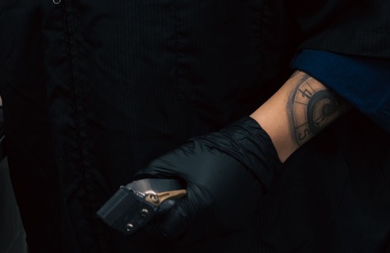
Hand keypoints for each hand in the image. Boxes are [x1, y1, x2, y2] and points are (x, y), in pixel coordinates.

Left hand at [132, 116, 280, 243]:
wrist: (251, 151)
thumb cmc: (217, 153)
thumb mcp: (180, 159)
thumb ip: (156, 171)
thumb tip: (138, 181)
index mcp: (199, 206)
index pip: (170, 229)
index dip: (154, 227)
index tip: (144, 222)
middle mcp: (214, 220)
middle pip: (182, 238)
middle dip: (167, 230)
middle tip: (156, 218)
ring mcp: (226, 224)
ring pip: (197, 237)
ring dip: (184, 229)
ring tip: (175, 212)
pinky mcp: (235, 222)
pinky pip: (211, 230)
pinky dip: (199, 225)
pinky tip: (195, 209)